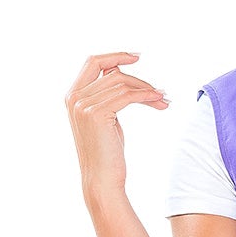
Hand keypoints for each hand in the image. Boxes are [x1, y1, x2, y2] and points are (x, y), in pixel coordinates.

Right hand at [66, 50, 169, 198]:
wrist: (102, 181)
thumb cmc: (107, 154)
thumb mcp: (106, 118)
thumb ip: (108, 95)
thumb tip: (119, 71)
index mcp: (72, 96)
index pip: (92, 62)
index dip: (115, 55)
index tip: (137, 57)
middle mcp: (74, 98)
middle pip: (113, 73)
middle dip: (139, 80)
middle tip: (160, 91)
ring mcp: (83, 105)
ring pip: (122, 83)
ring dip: (147, 90)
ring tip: (163, 100)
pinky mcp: (97, 113)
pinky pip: (127, 95)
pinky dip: (145, 95)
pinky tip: (158, 100)